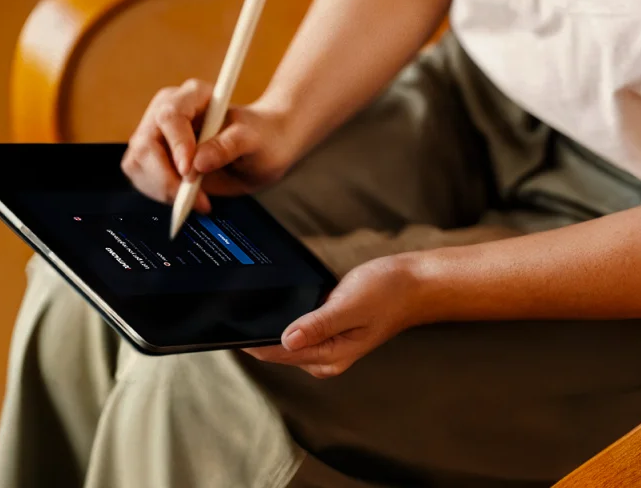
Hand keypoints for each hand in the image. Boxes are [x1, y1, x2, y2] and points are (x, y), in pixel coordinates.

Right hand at [121, 78, 293, 212]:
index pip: (170, 116)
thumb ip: (229, 145)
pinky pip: (140, 175)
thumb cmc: (261, 136)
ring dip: (161, 187)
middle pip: (146, 142)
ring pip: (138, 161)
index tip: (190, 171)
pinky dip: (159, 193)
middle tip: (190, 197)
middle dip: (164, 175)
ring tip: (194, 199)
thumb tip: (198, 163)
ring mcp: (158, 133)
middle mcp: (170, 110)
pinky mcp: (154, 156)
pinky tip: (184, 198)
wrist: (263, 148)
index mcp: (194, 95)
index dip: (176, 145)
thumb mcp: (253, 139)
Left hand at [242, 254, 419, 376]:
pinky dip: (284, 318)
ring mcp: (329, 344)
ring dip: (268, 326)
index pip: (278, 353)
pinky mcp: (331, 328)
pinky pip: (299, 328)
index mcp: (330, 356)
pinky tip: (275, 305)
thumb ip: (318, 324)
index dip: (250, 341)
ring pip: (287, 339)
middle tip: (226, 313)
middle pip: (278, 350)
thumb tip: (286, 339)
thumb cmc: (388, 292)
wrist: (414, 283)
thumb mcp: (350, 305)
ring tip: (242, 309)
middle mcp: (327, 356)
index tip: (226, 328)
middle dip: (254, 334)